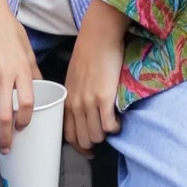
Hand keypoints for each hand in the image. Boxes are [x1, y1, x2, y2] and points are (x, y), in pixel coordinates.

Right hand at [0, 0, 39, 149]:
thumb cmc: (9, 31)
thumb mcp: (28, 50)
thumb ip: (33, 72)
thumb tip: (42, 88)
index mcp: (21, 70)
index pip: (27, 103)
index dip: (25, 120)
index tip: (23, 128)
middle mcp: (3, 76)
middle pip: (4, 115)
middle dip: (5, 137)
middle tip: (6, 149)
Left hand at [63, 0, 127, 151]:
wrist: (98, 36)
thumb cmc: (88, 53)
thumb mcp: (74, 78)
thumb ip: (76, 96)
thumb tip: (84, 111)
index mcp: (67, 100)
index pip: (69, 136)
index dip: (79, 147)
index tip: (89, 151)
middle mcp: (75, 104)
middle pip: (83, 140)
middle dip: (94, 144)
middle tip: (104, 138)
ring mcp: (89, 102)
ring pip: (97, 136)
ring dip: (106, 135)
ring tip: (113, 125)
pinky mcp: (105, 98)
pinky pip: (110, 126)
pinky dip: (116, 127)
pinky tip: (119, 119)